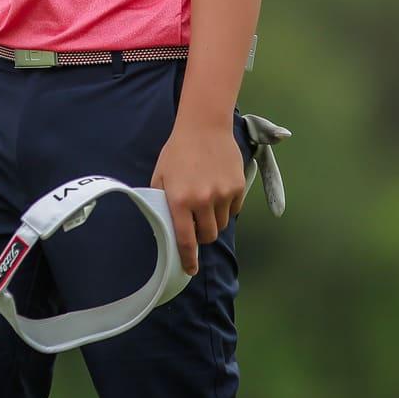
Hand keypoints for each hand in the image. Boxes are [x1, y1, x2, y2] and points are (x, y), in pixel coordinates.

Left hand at [151, 119, 246, 274]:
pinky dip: (227, 207)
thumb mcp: (160, 176)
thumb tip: (163, 226)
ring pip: (222, 224)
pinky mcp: (238, 187)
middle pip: (208, 235)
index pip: (186, 240)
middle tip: (196, 223)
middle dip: (202, 235)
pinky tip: (218, 190)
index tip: (190, 270)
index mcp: (179, 200)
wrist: (204, 127)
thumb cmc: (177, 151)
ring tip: (206, 202)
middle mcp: (202, 201)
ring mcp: (222, 194)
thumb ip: (161, 202)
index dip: (188, 259)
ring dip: (214, 220)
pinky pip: (234, 210)